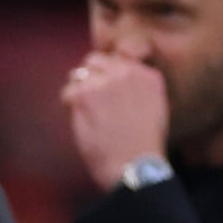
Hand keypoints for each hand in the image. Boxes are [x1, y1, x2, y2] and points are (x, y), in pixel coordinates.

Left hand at [61, 52, 169, 191]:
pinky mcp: (83, 95)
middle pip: (95, 60)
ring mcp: (104, 82)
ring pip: (78, 74)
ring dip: (78, 91)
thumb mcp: (155, 107)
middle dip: (90, 77)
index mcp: (147, 75)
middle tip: (90, 99)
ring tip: (87, 112)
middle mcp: (126, 72)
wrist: (134, 164)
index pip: (118, 58)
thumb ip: (138, 87)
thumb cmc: (144, 144)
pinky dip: (69, 106)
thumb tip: (116, 78)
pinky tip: (81, 121)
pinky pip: (67, 92)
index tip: (105, 88)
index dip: (107, 72)